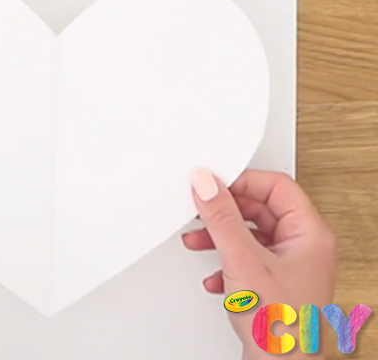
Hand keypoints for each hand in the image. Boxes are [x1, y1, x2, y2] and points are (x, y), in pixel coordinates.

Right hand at [183, 170, 336, 359]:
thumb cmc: (280, 326)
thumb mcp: (243, 261)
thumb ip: (222, 219)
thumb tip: (208, 185)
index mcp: (310, 233)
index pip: (276, 186)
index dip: (242, 181)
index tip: (214, 182)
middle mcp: (304, 245)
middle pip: (261, 208)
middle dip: (227, 211)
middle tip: (202, 208)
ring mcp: (291, 264)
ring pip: (251, 233)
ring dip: (222, 235)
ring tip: (198, 239)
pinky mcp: (275, 280)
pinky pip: (248, 255)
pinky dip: (227, 259)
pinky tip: (214, 273)